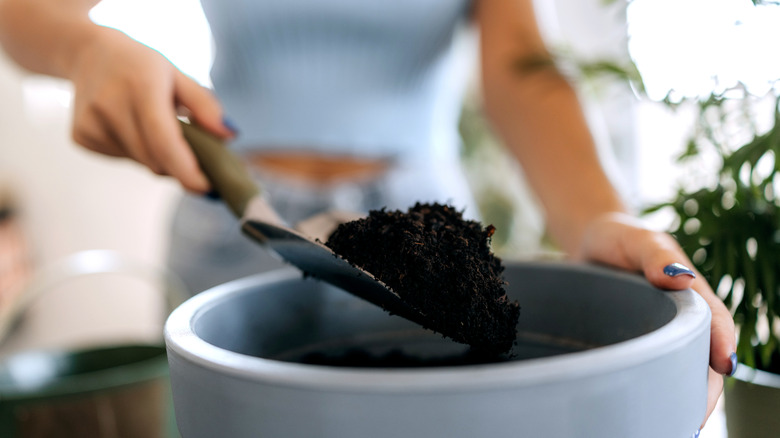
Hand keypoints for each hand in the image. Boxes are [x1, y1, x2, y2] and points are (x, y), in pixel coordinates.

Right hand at [66, 26, 234, 191]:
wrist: (87, 54)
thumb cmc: (142, 67)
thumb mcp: (177, 75)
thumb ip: (205, 105)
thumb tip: (229, 136)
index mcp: (141, 86)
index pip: (164, 141)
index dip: (186, 170)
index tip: (206, 187)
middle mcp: (110, 105)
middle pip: (155, 159)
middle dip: (178, 164)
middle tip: (192, 153)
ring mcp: (91, 123)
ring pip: (140, 162)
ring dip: (156, 155)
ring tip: (150, 125)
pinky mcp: (81, 137)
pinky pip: (122, 159)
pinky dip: (135, 151)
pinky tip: (127, 125)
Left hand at [579, 212, 735, 426]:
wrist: (589, 244)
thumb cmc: (618, 238)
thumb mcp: (637, 239)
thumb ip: (655, 255)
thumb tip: (679, 277)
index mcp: (691, 294)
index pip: (714, 322)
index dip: (721, 344)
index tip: (725, 366)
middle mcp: (680, 319)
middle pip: (702, 359)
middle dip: (703, 389)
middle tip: (693, 417)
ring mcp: (659, 334)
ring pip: (679, 371)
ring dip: (679, 398)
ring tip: (673, 423)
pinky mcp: (635, 345)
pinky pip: (651, 371)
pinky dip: (652, 392)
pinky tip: (641, 412)